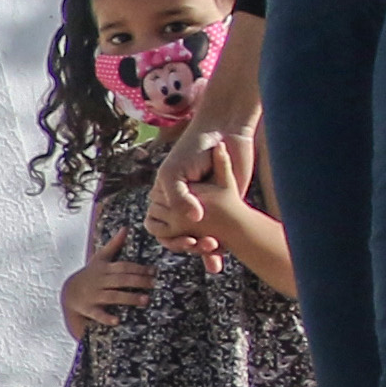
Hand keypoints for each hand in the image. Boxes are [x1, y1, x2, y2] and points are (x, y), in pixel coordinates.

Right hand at [60, 231, 153, 338]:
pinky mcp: (88, 309)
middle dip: (138, 281)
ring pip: (113, 296)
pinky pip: (98, 314)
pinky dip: (106, 317)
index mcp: (104, 269)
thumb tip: (126, 228)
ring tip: (146, 300)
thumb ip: (114, 244)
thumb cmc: (90, 274)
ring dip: (129, 298)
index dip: (138, 268)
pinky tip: (117, 321)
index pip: (123, 267)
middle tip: (154, 284)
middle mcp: (100, 281)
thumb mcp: (100, 258)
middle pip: (121, 280)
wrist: (69, 292)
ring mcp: (93, 295)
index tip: (154, 271)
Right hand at [142, 133, 226, 257]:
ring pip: (199, 239)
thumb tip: (194, 221)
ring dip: (205, 250)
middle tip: (205, 245)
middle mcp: (182, 205)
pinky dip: (219, 247)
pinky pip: (219, 232)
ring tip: (214, 247)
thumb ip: (177, 198)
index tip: (187, 240)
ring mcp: (203, 207)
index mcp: (166, 198)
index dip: (171, 238)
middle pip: (180, 237)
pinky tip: (222, 255)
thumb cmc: (194, 147)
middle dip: (191, 245)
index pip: (161, 229)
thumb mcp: (174, 172)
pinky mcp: (224, 206)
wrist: (225, 132)